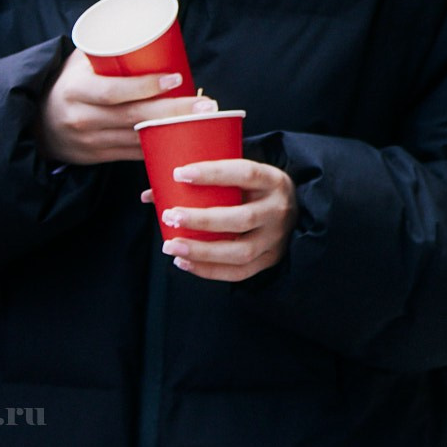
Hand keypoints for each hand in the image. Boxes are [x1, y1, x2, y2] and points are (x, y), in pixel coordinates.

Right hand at [39, 49, 214, 165]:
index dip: (146, 86)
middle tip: (206, 103)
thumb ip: (107, 47)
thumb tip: (149, 24)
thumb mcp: (79, 62)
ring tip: (204, 118)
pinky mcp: (97, 157)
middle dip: (173, 111)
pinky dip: (158, 145)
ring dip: (172, 130)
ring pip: (137, 138)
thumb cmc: (68, 83)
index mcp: (76, 91)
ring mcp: (89, 141)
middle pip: (134, 117)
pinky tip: (182, 137)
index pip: (114, 91)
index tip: (177, 78)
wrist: (37, 122)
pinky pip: (133, 153)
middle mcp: (82, 118)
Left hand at [148, 160, 296, 281]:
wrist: (296, 211)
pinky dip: (208, 270)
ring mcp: (276, 239)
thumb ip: (204, 181)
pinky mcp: (270, 260)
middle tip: (169, 216)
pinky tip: (184, 262)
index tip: (178, 173)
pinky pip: (238, 273)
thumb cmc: (257, 189)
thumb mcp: (242, 177)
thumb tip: (150, 194)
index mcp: (274, 180)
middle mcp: (278, 210)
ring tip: (170, 246)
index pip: (245, 173)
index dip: (212, 173)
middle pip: (241, 218)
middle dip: (202, 219)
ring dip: (201, 251)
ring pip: (239, 252)